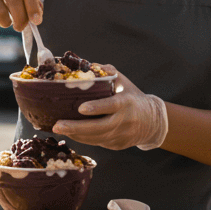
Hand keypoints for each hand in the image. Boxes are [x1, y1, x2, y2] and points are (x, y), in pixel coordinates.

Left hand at [52, 66, 168, 150]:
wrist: (153, 122)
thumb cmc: (133, 97)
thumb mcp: (124, 82)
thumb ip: (107, 72)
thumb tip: (87, 64)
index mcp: (127, 103)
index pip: (111, 106)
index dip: (96, 108)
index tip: (80, 108)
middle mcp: (124, 121)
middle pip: (99, 127)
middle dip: (76, 128)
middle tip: (57, 125)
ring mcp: (121, 136)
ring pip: (96, 138)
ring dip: (75, 134)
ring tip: (58, 128)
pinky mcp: (117, 145)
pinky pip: (97, 142)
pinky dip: (82, 138)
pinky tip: (70, 133)